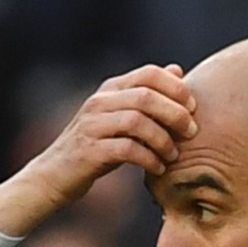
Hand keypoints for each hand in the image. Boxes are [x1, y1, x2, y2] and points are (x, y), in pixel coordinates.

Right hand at [0, 64, 197, 235]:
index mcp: (110, 89)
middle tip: (192, 132)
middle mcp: (100, 102)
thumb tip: (177, 71)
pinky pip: (128, 150)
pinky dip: (149, 159)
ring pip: (138, 122)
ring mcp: (92, 126)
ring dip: (163, 139)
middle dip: (176, 114)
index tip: (193, 108)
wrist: (54, 175)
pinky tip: (158, 168)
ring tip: (173, 155)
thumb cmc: (96, 147)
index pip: (149, 73)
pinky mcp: (90, 151)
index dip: (176, 88)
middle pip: (147, 96)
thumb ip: (146, 95)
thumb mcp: (121, 116)